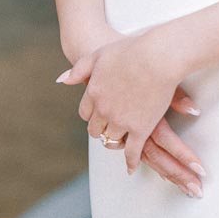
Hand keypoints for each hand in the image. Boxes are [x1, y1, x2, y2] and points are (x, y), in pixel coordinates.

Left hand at [62, 26, 205, 194]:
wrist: (157, 57)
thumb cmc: (131, 50)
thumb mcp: (99, 55)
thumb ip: (79, 69)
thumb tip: (61, 81)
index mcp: (93, 93)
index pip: (85, 112)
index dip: (92, 113)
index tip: (98, 114)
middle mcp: (103, 110)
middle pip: (96, 129)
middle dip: (101, 128)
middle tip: (109, 128)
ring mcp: (121, 121)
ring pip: (112, 140)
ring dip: (115, 140)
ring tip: (122, 141)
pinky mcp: (140, 129)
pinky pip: (132, 152)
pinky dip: (131, 162)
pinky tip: (131, 167)